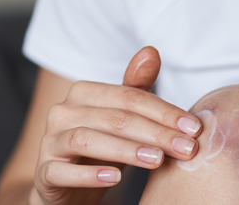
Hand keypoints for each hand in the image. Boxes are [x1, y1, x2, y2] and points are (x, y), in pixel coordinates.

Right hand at [31, 47, 201, 204]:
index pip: (130, 97)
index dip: (165, 112)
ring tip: (157, 160)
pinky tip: (116, 177)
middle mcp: (62, 112)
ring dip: (127, 150)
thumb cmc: (102, 146)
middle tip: (186, 148)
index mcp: (84, 93)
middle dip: (156, 133)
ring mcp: (49, 142)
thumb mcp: (122, 117)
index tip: (194, 129)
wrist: (66, 187)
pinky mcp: (44, 173)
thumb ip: (136, 88)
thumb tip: (151, 51)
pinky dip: (89, 174)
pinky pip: (62, 171)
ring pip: (88, 140)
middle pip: (115, 117)